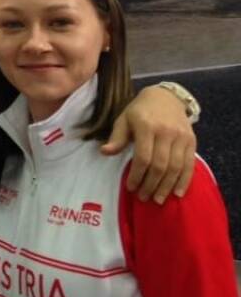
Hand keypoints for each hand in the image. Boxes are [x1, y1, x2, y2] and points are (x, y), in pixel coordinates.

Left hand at [101, 85, 195, 203]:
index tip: (131, 187)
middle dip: (151, 184)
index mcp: (146, 126)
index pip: (143, 157)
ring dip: (166, 187)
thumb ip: (116, 137)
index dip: (137, 175)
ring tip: (158, 199)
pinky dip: (184, 181)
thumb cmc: (140, 111)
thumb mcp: (124, 119)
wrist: (166, 97)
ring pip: (176, 167)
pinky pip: (189, 165)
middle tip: (144, 198)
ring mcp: (181, 137)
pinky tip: (177, 193)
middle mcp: (166, 132)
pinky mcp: (192, 141)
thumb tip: (104, 152)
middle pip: (160, 165)